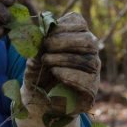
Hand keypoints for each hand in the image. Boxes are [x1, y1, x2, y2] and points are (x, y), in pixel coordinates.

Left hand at [16, 12, 99, 126]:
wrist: (39, 103)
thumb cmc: (38, 74)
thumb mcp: (33, 58)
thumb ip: (36, 48)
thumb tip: (36, 35)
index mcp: (76, 37)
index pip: (78, 23)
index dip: (63, 25)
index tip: (46, 32)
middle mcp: (89, 53)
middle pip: (88, 40)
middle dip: (65, 41)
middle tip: (46, 45)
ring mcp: (93, 72)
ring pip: (89, 60)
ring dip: (64, 58)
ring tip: (46, 61)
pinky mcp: (91, 90)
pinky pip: (87, 80)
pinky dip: (70, 75)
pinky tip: (56, 73)